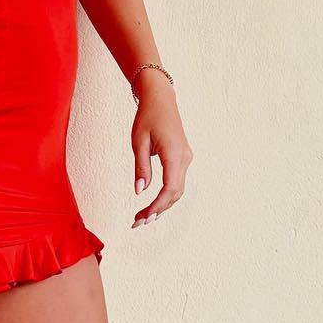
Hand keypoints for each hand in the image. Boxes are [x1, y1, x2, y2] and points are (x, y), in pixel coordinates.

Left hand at [130, 76, 192, 228]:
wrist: (161, 99)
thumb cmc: (147, 117)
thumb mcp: (138, 142)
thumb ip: (141, 167)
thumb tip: (140, 191)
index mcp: (174, 153)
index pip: (169, 188)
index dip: (157, 206)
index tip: (143, 217)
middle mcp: (184, 158)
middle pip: (175, 193)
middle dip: (157, 210)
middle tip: (137, 222)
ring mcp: (185, 158)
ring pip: (177, 190)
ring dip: (161, 205)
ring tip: (142, 217)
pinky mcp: (182, 158)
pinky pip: (176, 182)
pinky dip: (165, 195)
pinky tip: (152, 204)